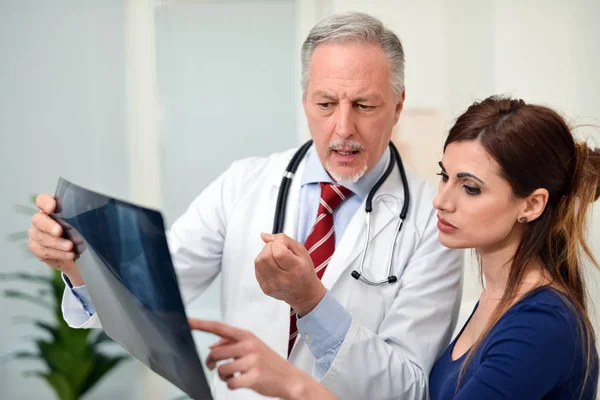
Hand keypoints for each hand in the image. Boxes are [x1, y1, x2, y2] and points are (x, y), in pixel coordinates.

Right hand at [28, 193, 82, 284]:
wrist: (74, 253)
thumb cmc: (79, 233)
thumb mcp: (83, 223)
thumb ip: (83, 216)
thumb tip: (97, 214)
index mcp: (50, 209)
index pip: (42, 200)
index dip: (45, 202)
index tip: (52, 207)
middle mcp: (40, 220)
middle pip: (38, 220)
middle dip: (49, 226)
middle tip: (60, 231)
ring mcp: (36, 234)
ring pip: (41, 237)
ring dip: (57, 243)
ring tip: (70, 247)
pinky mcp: (36, 248)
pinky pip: (43, 251)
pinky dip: (58, 253)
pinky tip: (68, 254)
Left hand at [188, 319, 335, 399]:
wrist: (289, 378)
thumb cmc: (268, 362)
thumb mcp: (253, 346)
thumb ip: (232, 343)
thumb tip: (211, 347)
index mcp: (246, 336)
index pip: (219, 328)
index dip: (201, 325)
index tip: (186, 321)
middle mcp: (248, 345)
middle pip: (215, 353)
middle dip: (212, 362)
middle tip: (215, 367)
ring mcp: (251, 361)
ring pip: (222, 369)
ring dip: (224, 376)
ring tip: (233, 375)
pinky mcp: (253, 377)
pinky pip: (230, 383)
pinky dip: (232, 385)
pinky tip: (240, 382)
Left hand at [254, 233, 325, 315]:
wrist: (304, 293)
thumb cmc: (304, 270)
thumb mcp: (301, 251)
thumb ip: (283, 239)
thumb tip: (263, 236)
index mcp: (296, 268)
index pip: (278, 252)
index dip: (278, 243)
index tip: (283, 245)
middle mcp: (283, 279)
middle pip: (265, 256)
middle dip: (269, 248)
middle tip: (278, 250)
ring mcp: (273, 285)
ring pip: (258, 262)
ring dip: (264, 255)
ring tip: (274, 258)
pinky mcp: (265, 289)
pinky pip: (257, 270)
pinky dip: (262, 264)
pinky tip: (271, 266)